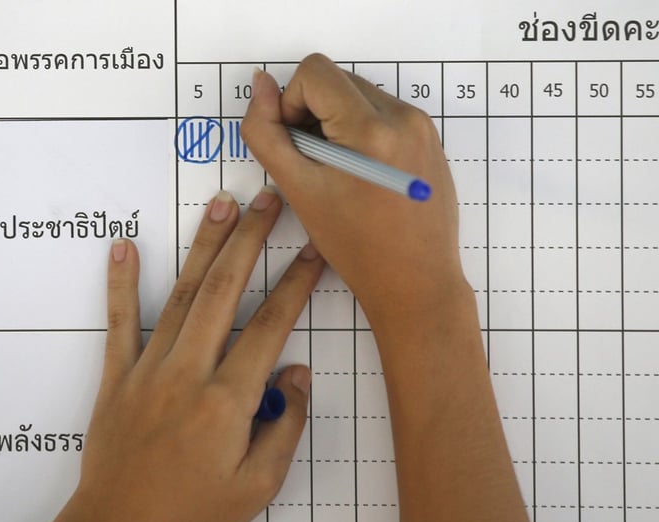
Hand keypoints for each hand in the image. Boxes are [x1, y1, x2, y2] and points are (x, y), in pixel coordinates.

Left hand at [32, 188, 323, 521]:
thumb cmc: (189, 517)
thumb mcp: (256, 488)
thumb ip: (283, 429)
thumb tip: (297, 376)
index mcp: (227, 401)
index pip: (271, 327)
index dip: (297, 284)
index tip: (314, 252)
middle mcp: (188, 373)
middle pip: (225, 292)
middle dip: (250, 240)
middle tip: (267, 200)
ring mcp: (148, 371)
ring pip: (181, 296)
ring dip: (203, 248)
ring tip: (221, 207)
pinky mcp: (116, 378)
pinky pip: (119, 322)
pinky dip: (122, 283)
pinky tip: (125, 247)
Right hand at [241, 55, 466, 329]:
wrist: (414, 281)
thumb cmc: (355, 246)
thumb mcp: (298, 190)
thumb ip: (267, 133)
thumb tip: (261, 86)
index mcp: (371, 128)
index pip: (314, 73)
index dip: (290, 103)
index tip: (296, 145)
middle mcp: (404, 116)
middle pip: (337, 80)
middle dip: (313, 112)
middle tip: (313, 163)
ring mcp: (422, 125)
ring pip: (359, 95)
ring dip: (336, 122)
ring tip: (337, 172)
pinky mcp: (429, 138)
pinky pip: (383, 113)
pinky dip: (361, 132)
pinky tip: (361, 175)